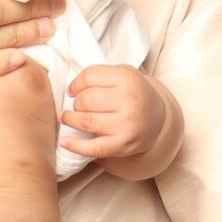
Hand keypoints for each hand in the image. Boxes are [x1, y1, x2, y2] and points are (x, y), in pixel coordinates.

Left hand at [60, 64, 180, 174]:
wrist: (158, 119)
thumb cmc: (133, 94)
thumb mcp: (123, 74)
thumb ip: (99, 75)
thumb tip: (71, 90)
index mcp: (127, 78)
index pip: (89, 77)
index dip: (75, 84)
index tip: (73, 90)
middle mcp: (129, 101)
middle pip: (85, 100)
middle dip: (76, 103)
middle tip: (78, 105)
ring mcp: (126, 124)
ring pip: (86, 121)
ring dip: (70, 120)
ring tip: (67, 118)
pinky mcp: (123, 144)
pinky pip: (94, 147)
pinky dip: (75, 146)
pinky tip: (64, 142)